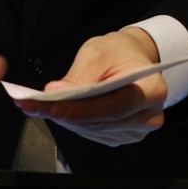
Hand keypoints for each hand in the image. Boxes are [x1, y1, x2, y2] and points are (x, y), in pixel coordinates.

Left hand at [16, 28, 166, 146]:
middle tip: (35, 105)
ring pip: (94, 131)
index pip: (114, 107)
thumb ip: (78, 76)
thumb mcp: (97, 53)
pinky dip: (74, 123)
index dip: (82, 110)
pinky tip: (58, 112)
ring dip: (66, 120)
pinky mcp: (123, 135)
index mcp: (152, 90)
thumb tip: (56, 93)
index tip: (54, 107)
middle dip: (66, 114)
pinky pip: (95, 134)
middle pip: (102, 122)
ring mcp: (136, 129)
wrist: (130, 60)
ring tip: (39, 107)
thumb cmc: (119, 53)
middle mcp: (149, 115)